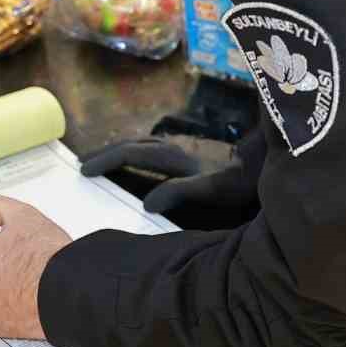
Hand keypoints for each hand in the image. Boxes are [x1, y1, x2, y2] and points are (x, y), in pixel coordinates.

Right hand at [81, 132, 264, 214]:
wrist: (262, 163)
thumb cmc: (237, 181)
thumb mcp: (212, 190)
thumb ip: (181, 192)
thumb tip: (147, 202)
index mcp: (173, 156)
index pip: (130, 154)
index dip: (106, 160)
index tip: (84, 170)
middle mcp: (173, 146)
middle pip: (131, 145)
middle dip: (105, 153)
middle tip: (82, 164)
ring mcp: (181, 146)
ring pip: (142, 144)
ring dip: (119, 151)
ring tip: (102, 162)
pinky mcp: (188, 151)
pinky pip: (153, 149)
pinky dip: (135, 153)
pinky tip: (135, 162)